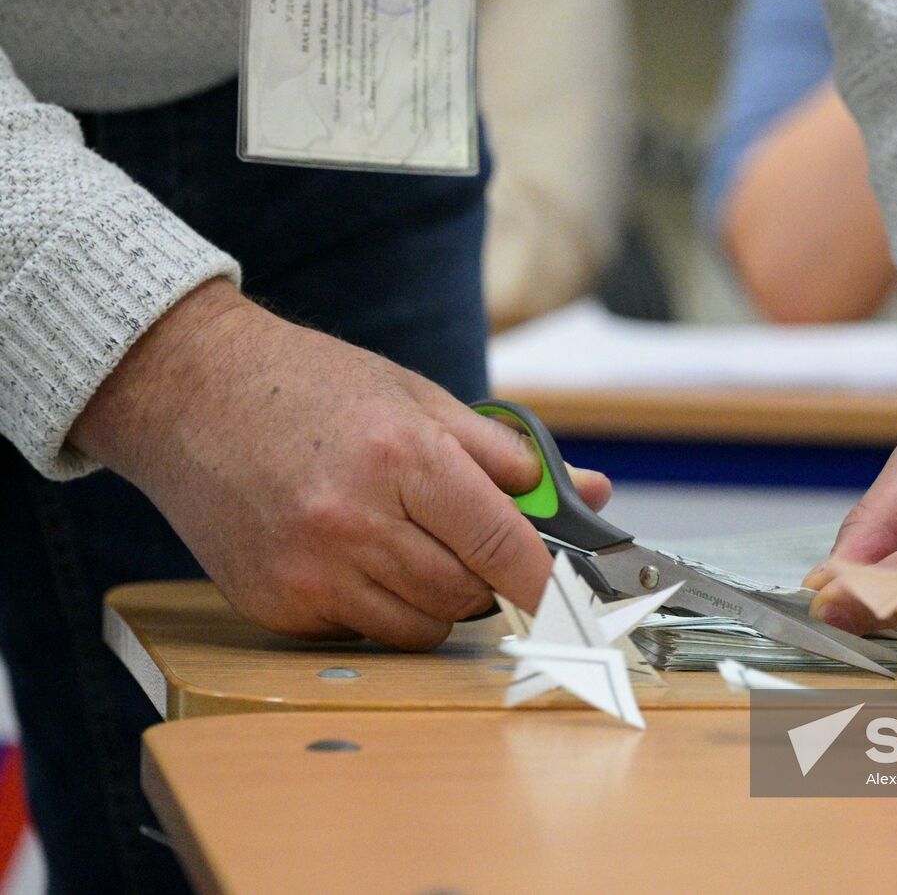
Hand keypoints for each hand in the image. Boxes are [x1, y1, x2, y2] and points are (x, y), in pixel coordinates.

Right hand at [71, 280, 610, 649]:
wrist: (187, 390)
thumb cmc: (308, 387)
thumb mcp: (416, 397)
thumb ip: (505, 454)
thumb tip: (587, 491)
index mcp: (402, 456)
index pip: (501, 543)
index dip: (546, 580)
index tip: (574, 600)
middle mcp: (354, 520)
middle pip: (467, 595)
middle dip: (486, 578)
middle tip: (470, 544)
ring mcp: (309, 570)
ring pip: (421, 626)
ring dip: (436, 599)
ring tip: (405, 541)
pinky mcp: (274, 604)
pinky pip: (362, 632)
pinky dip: (377, 607)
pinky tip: (350, 555)